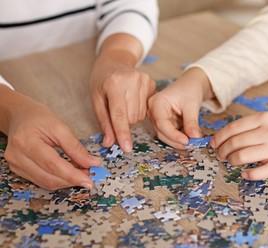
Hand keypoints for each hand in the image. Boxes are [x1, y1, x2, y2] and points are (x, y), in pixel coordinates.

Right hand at [0, 88, 100, 189]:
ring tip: (81, 174)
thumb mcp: (60, 127)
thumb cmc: (39, 118)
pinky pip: (41, 181)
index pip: (52, 164)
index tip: (89, 181)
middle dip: (72, 180)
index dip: (72, 175)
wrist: (20, 116)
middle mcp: (16, 156)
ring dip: (66, 182)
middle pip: (48, 177)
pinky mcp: (17, 170)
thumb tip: (92, 163)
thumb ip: (76, 147)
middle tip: (89, 176)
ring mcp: (15, 165)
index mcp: (26, 141)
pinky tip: (69, 174)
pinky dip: (58, 180)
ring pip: (45, 183)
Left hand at [90, 34, 155, 151]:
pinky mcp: (152, 83)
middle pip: (132, 118)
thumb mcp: (96, 100)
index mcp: (114, 84)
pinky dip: (139, 109)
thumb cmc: (101, 81)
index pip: (120, 114)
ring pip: (141, 115)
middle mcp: (132, 80)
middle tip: (116, 109)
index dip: (123, 133)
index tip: (126, 148)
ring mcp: (144, 80)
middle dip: (124, 122)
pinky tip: (133, 98)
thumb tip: (109, 143)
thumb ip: (104, 122)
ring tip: (124, 102)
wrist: (114, 60)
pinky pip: (147, 109)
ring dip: (132, 116)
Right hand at [148, 68, 213, 148]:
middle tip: (191, 145)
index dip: (174, 135)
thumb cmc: (190, 89)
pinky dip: (179, 137)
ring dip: (178, 141)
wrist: (191, 84)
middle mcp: (153, 111)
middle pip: (161, 131)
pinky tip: (189, 138)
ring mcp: (156, 117)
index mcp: (156, 102)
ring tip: (192, 142)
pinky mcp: (163, 122)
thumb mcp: (192, 104)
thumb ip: (191, 122)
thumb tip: (194, 138)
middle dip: (176, 140)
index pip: (162, 123)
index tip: (187, 141)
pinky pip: (169, 133)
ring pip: (164, 135)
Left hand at [210, 112, 267, 179]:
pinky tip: (245, 174)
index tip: (213, 144)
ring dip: (231, 161)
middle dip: (222, 151)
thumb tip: (224, 137)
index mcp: (265, 118)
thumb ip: (251, 127)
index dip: (219, 137)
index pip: (233, 128)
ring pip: (242, 156)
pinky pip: (258, 172)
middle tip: (220, 156)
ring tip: (231, 162)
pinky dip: (248, 174)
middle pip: (235, 142)